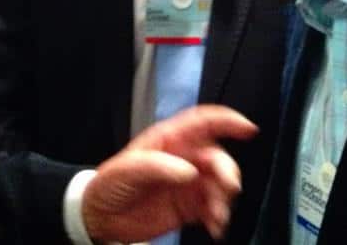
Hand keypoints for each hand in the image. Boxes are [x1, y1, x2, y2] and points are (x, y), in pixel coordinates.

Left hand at [81, 105, 257, 241]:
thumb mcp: (127, 170)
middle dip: (227, 171)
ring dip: (225, 199)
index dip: (227, 121)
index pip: (203, 122)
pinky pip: (213, 208)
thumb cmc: (109, 184)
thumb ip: (158, 166)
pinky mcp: (189, 206)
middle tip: (227, 187)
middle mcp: (183, 158)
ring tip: (217, 216)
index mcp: (169, 140)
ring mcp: (188, 183)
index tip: (248, 128)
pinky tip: (215, 226)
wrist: (99, 217)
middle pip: (217, 157)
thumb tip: (190, 171)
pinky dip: (219, 217)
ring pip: (219, 184)